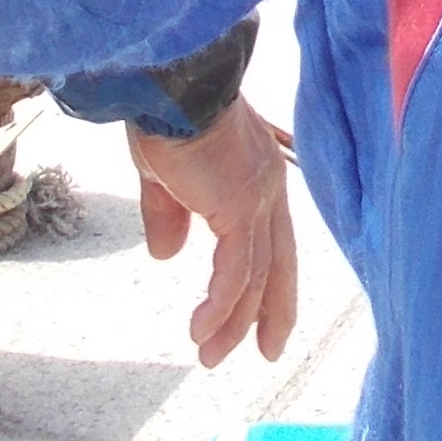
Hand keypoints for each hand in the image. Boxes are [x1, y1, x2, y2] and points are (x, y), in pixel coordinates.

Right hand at [126, 98, 300, 365]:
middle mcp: (267, 189)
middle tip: (264, 352)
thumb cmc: (163, 117)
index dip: (269, 282)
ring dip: (231, 320)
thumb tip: (165, 255)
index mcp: (256, 178)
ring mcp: (258, 198)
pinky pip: (235, 271)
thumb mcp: (163, 176)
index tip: (262, 319)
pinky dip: (219, 306)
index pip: (272, 241)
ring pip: (255, 275)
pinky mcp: (239, 208)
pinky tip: (202, 330)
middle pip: (278, 263)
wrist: (168, 86)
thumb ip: (170, 214)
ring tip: (210, 354)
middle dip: (271, 311)